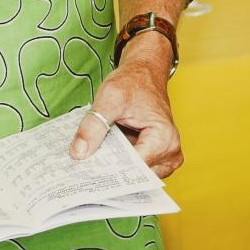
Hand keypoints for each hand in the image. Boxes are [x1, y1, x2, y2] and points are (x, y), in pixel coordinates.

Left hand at [69, 35, 182, 177]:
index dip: (109, 170)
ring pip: (134, 175)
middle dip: (110, 172)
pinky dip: (119, 164)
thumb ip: (94, 125)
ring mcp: (166, 157)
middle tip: (82, 169)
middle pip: (135, 174)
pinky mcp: (157, 157)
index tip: (85, 172)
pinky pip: (135, 168)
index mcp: (164, 138)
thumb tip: (79, 153)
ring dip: (114, 169)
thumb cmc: (133, 82)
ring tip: (91, 161)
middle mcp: (170, 152)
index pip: (134, 167)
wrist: (144, 74)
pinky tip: (102, 156)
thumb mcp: (110, 97)